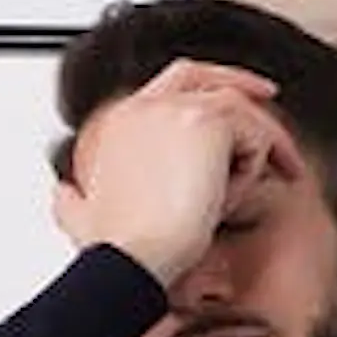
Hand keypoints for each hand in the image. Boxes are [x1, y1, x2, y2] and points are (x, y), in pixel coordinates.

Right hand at [51, 59, 305, 285]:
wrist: (132, 258)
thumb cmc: (116, 249)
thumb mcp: (81, 217)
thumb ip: (72, 199)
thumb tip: (64, 194)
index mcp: (120, 121)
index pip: (174, 81)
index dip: (211, 84)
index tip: (241, 97)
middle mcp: (145, 105)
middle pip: (209, 78)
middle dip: (246, 85)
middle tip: (272, 102)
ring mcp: (174, 108)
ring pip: (240, 114)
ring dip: (258, 149)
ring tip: (261, 185)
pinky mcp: (205, 122)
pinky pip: (255, 137)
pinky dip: (254, 170)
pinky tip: (230, 199)